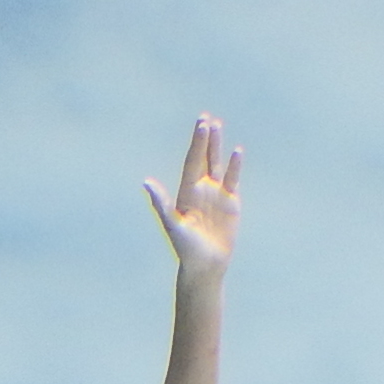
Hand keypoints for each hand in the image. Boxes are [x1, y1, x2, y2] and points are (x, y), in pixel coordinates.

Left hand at [143, 114, 241, 277]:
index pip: (192, 161)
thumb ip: (161, 203)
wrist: (205, 266)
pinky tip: (237, 152)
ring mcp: (216, 195)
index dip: (197, 142)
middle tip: (206, 118)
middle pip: (203, 158)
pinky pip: (232, 179)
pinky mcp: (230, 203)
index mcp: (186, 192)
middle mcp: (200, 189)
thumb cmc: (186, 249)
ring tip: (218, 126)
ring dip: (217, 147)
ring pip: (216, 164)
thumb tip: (146, 182)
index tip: (202, 124)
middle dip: (205, 139)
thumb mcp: (173, 225)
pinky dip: (234, 166)